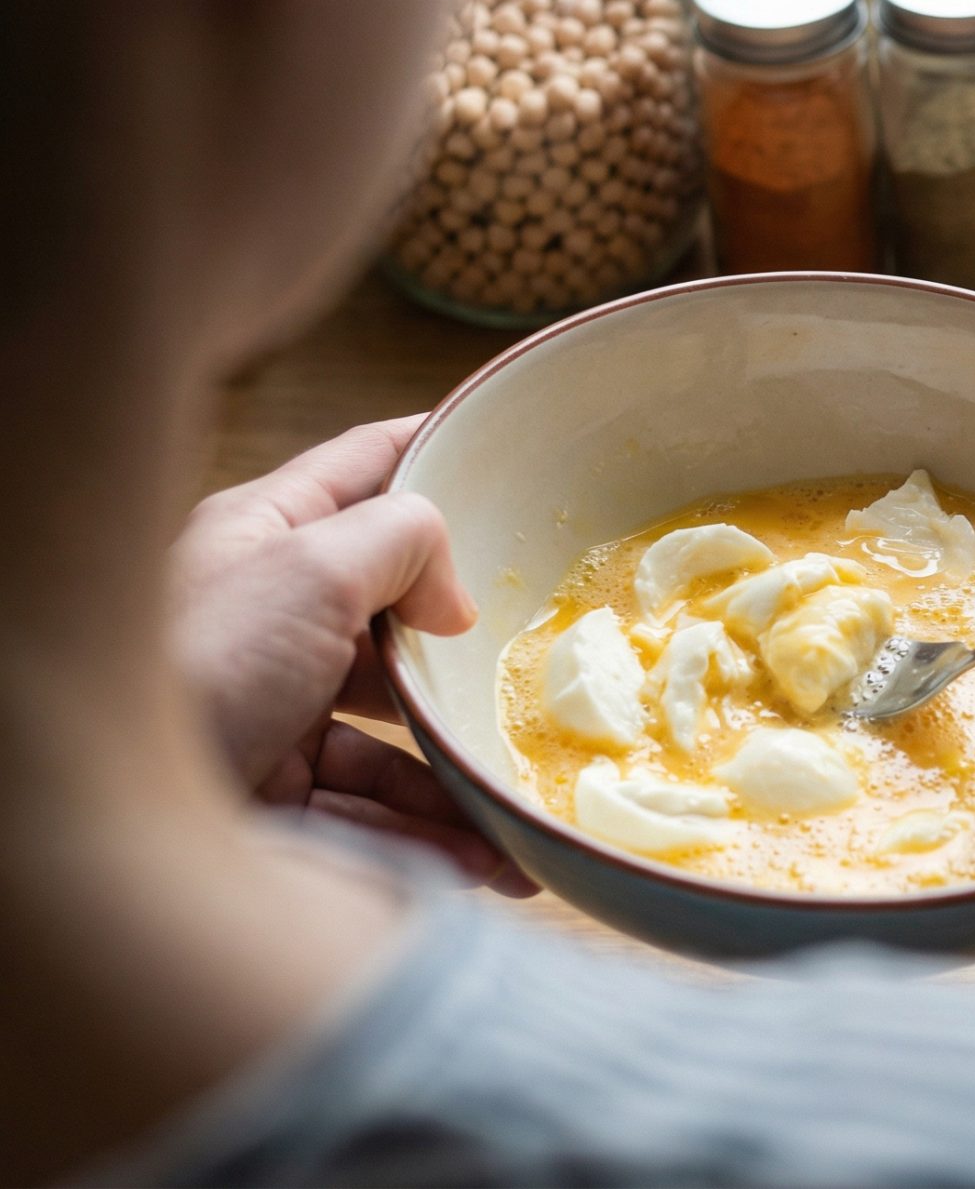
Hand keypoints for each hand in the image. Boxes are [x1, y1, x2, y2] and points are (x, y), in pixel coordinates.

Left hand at [171, 416, 529, 892]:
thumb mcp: (311, 568)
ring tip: (510, 795)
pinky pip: (365, 804)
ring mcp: (265, 707)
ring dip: (450, 765)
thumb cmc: (200, 667)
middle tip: (529, 656)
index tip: (506, 450)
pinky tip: (480, 856)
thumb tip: (453, 599)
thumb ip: (404, 542)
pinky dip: (424, 831)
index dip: (432, 450)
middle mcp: (261, 617)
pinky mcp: (269, 791)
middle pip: (385, 614)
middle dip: (457, 644)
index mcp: (259, 536)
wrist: (114, 821)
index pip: (361, 468)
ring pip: (382, 724)